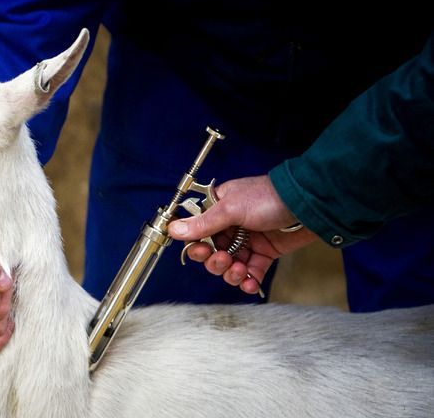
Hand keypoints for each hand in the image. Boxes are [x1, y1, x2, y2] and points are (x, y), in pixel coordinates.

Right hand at [168, 175, 317, 294]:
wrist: (308, 205)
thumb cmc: (269, 198)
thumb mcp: (232, 209)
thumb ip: (203, 223)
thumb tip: (173, 230)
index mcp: (218, 208)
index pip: (197, 230)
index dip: (195, 244)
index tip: (199, 251)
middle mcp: (230, 226)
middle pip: (211, 252)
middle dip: (214, 261)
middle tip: (223, 260)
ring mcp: (247, 241)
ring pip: (228, 265)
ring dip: (230, 273)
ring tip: (240, 270)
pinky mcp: (264, 253)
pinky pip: (250, 272)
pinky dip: (248, 280)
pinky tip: (250, 283)